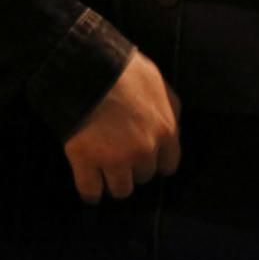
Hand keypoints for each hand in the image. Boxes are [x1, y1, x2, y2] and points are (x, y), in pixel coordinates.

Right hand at [63, 49, 180, 202]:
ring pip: (121, 190)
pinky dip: (90, 192)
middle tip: (118, 154)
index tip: (143, 156)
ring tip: (103, 172)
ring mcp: (115, 159)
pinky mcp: (86, 162)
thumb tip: (173, 128)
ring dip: (112, 181)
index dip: (155, 161)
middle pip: (143, 176)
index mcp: (165, 131)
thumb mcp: (156, 82)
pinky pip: (90, 191)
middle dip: (132, 167)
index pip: (168, 165)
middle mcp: (144, 151)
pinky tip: (89, 188)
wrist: (85, 66)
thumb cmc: (122, 68)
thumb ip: (168, 108)